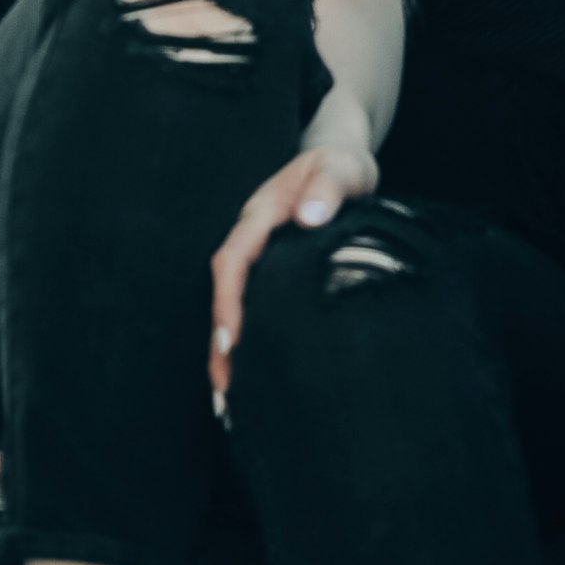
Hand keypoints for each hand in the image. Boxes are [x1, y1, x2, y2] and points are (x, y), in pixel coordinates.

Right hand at [209, 142, 376, 401]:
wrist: (345, 164)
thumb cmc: (342, 166)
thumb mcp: (340, 169)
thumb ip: (326, 187)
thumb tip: (310, 216)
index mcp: (258, 215)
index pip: (232, 261)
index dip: (228, 301)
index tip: (230, 340)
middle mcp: (251, 241)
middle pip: (225, 295)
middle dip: (220, 343)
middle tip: (225, 391)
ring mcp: (260, 259)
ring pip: (236, 308)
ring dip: (229, 352)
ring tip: (230, 400)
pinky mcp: (274, 274)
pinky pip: (255, 309)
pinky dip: (251, 343)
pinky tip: (256, 377)